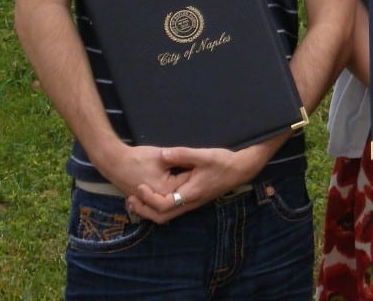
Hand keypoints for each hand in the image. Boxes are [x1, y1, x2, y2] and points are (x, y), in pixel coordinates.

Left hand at [126, 144, 267, 223]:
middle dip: (143, 210)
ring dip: (149, 210)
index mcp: (191, 193)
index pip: (163, 205)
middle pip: (161, 217)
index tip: (139, 186)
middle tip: (130, 199)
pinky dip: (158, 206)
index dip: (148, 198)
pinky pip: (172, 210)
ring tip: (137, 198)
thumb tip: (163, 154)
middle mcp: (190, 203)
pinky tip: (153, 195)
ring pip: (166, 216)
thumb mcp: (204, 155)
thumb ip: (183, 154)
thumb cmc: (224, 162)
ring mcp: (192, 203)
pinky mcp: (193, 199)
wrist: (241, 169)